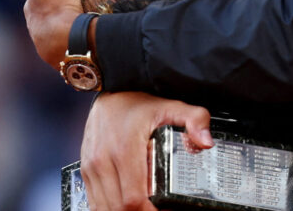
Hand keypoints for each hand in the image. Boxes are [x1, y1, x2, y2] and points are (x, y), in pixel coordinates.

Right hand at [80, 91, 213, 210]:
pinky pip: (94, 201)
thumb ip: (194, 120)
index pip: (133, 198)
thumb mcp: (171, 107)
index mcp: (124, 149)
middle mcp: (103, 160)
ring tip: (144, 206)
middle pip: (118, 207)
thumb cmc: (139, 103)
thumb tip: (206, 142)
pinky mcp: (86, 170)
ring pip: (104, 207)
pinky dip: (110, 207)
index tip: (164, 209)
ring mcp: (92, 167)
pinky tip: (125, 203)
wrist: (112, 93)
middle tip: (157, 208)